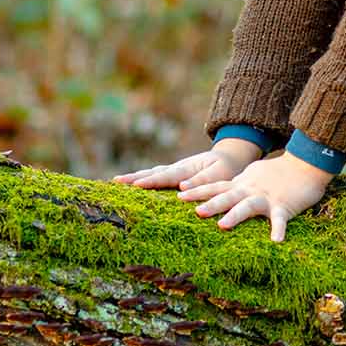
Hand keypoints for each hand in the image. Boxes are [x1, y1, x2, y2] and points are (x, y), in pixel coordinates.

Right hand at [113, 138, 262, 190]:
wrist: (229, 157)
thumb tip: (182, 188)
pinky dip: (142, 179)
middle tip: (115, 182)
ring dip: (134, 177)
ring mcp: (174, 170)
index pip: (166, 176)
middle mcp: (177, 168)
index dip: (151, 181)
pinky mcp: (174, 174)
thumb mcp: (220, 174)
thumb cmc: (226, 168)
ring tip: (116, 181)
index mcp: (187, 168)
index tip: (136, 185)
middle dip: (134, 177)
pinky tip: (131, 184)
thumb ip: (202, 180)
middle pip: (153, 173)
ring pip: (152, 173)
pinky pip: (156, 177)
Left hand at [184, 153, 333, 241]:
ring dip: (235, 215)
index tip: (178, 194)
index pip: (216, 186)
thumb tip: (224, 190)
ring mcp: (267, 197)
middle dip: (210, 203)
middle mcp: (250, 189)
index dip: (198, 190)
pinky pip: (280, 219)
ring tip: (222, 226)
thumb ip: (238, 183)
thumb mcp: (253, 174)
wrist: (305, 163)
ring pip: (248, 206)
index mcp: (242, 183)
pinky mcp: (284, 206)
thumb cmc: (280, 171)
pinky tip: (276, 242)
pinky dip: (279, 230)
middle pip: (227, 196)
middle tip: (193, 211)